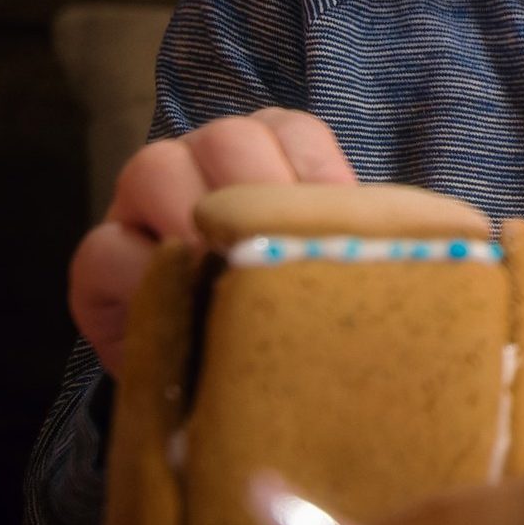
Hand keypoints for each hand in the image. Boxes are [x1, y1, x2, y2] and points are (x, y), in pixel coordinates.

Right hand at [67, 107, 357, 375]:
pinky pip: (106, 248)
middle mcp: (200, 164)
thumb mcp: (331, 278)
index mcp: (265, 157)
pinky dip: (148, 276)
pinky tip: (186, 306)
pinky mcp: (95, 263)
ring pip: (157, 169)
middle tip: (282, 258)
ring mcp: (139, 205)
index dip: (318, 175)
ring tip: (234, 280)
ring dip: (200, 222)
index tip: (343, 232)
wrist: (222, 393)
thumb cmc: (289, 324)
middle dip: (260, 192)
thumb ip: (358, 246)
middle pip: (228, 138)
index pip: (292, 130)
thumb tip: (427, 241)